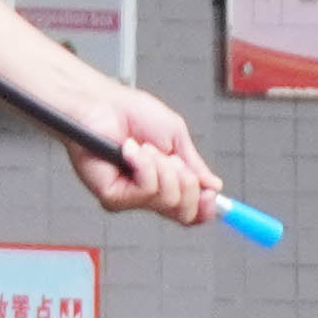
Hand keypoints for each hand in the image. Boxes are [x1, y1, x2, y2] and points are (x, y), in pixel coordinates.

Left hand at [66, 84, 229, 229]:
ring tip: (145, 148)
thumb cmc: (132, 114)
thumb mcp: (175, 136)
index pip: (190, 212)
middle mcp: (148, 196)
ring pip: (168, 199)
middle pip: (185, 212)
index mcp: (165, 183)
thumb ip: (195, 165)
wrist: (103, 104)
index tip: (210, 194)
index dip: (205, 208)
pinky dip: (144, 164)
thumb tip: (213, 186)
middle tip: (171, 157)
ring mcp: (130, 199)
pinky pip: (147, 189)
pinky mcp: (113, 197)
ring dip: (163, 166)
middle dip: (187, 180)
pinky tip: (129, 151)